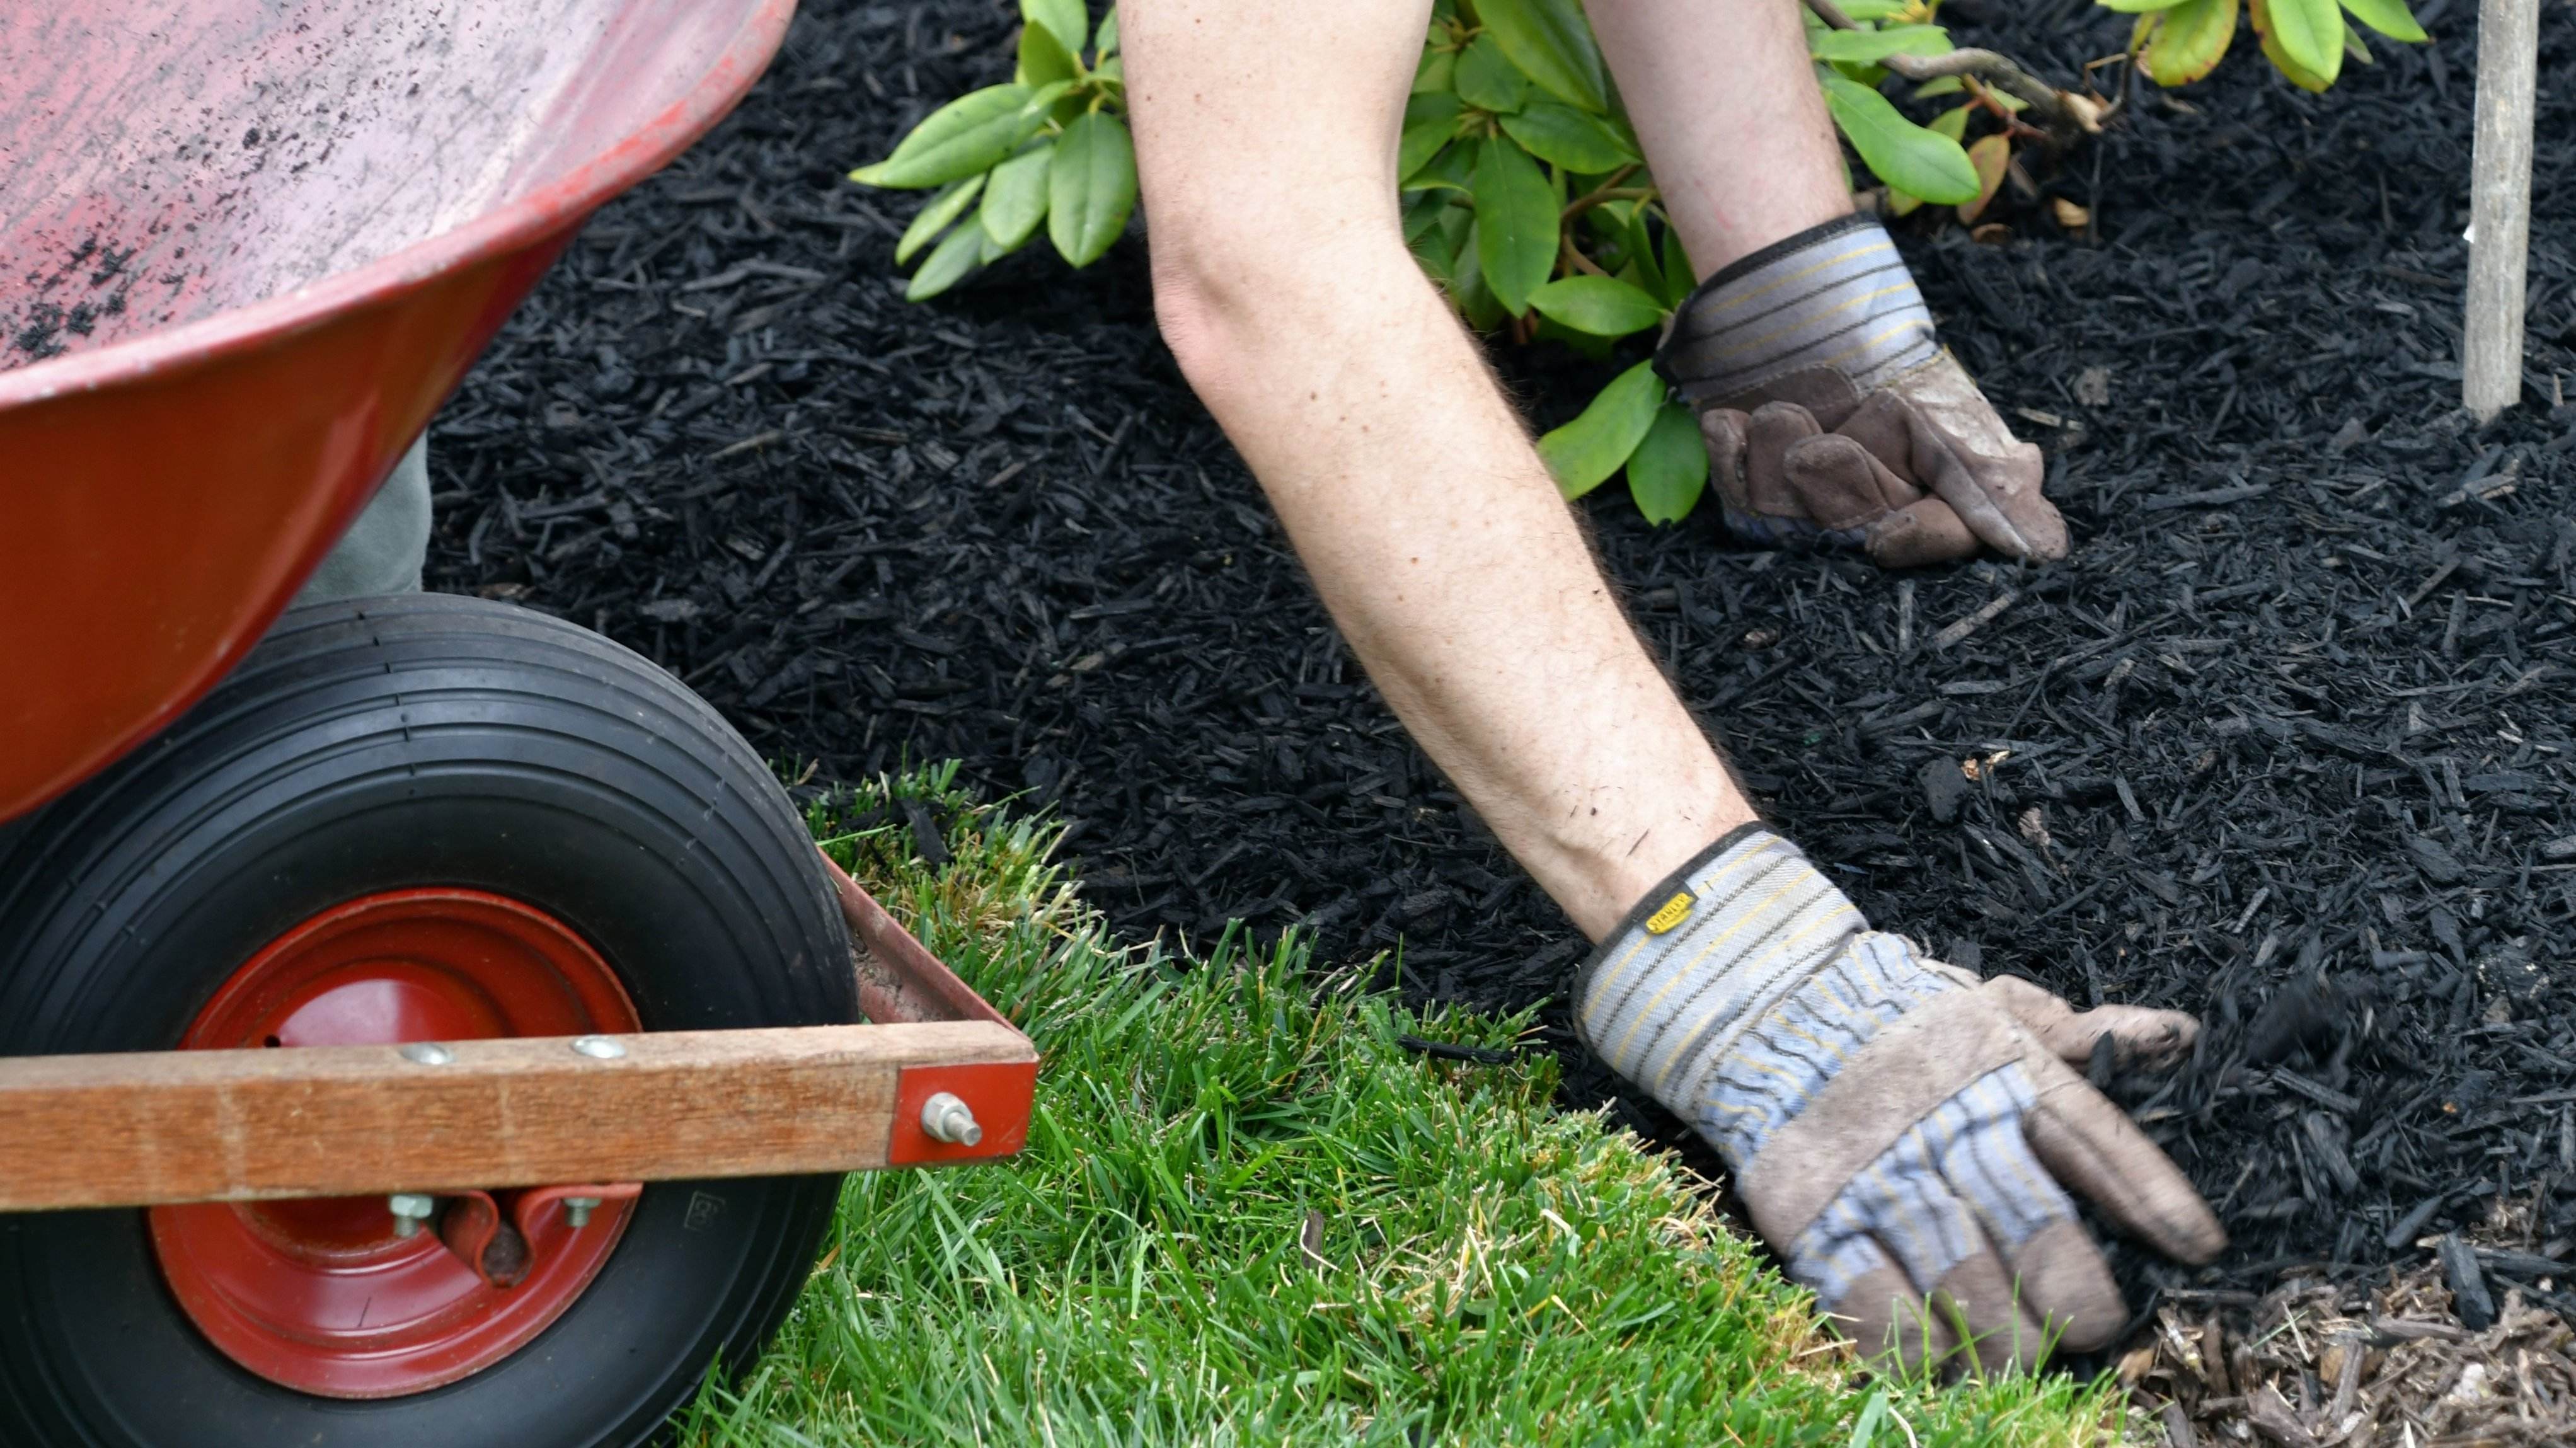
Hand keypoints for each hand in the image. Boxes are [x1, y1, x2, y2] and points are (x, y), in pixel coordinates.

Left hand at [1656, 213, 2068, 568]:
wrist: (1806, 313)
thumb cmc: (1888, 366)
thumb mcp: (1948, 415)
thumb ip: (1990, 481)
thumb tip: (2046, 551)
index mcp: (1931, 501)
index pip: (1940, 545)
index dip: (1918, 542)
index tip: (1887, 537)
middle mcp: (1871, 517)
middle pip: (1854, 531)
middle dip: (1837, 480)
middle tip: (1822, 440)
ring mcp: (1808, 511)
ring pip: (1788, 517)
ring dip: (1780, 454)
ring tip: (1780, 409)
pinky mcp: (1752, 494)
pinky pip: (1736, 500)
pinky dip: (1733, 454)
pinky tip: (1732, 419)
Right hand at [1724, 953, 2222, 1373]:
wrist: (1768, 1008)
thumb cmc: (1902, 1020)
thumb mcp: (1992, 1007)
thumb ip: (2079, 1032)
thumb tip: (2179, 1033)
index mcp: (2002, 1071)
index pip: (2095, 1138)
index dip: (2153, 1197)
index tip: (2197, 1248)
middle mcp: (1946, 1125)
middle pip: (2033, 1227)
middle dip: (2073, 1294)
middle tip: (2087, 1327)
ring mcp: (1876, 1175)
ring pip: (1961, 1282)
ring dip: (2002, 1338)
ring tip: (2018, 1358)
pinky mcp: (1814, 1217)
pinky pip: (1874, 1305)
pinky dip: (1916, 1345)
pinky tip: (1939, 1357)